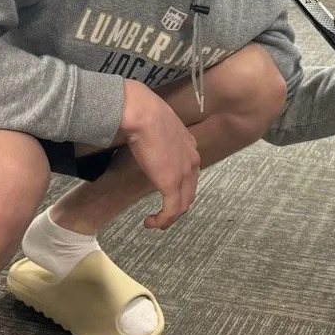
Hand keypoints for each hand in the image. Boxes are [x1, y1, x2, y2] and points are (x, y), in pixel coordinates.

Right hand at [119, 79, 200, 228]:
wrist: (142, 113)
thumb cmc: (143, 112)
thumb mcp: (156, 123)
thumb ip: (157, 134)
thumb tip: (142, 136)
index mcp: (190, 145)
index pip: (190, 173)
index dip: (180, 187)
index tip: (167, 193)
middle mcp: (192, 160)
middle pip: (189, 192)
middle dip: (176, 206)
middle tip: (162, 215)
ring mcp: (184, 173)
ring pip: (182, 204)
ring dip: (169, 217)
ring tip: (155, 222)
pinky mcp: (172, 184)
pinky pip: (171, 210)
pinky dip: (162, 220)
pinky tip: (150, 222)